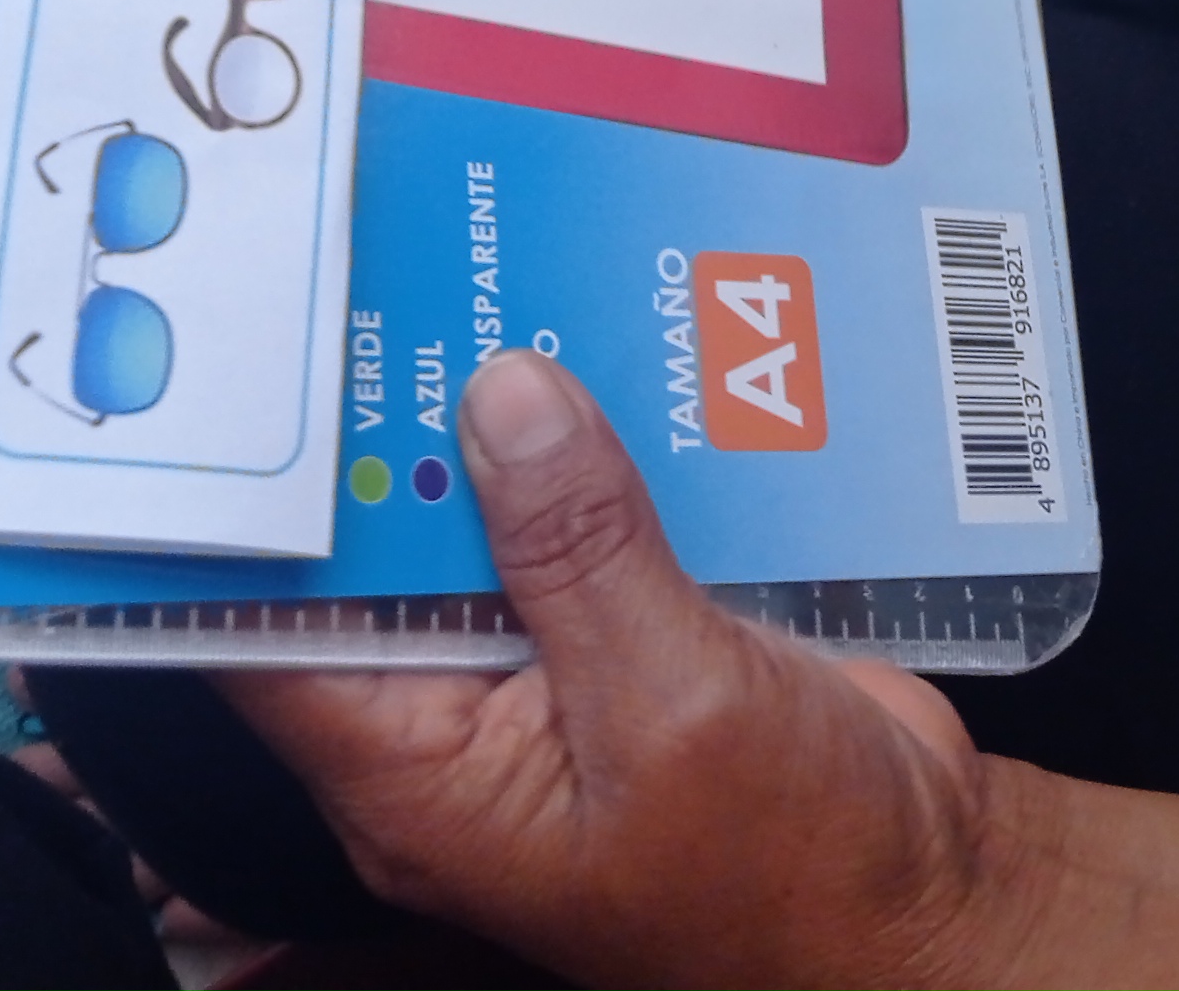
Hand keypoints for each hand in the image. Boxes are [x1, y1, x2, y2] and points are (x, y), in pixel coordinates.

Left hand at [229, 350, 1003, 990]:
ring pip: (497, 521)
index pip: (272, 632)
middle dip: (394, 425)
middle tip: (397, 276)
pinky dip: (614, 446)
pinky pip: (597, 523)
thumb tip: (501, 398)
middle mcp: (462, 723)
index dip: (250, 511)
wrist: (928, 903)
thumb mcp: (677, 710)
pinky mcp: (637, 634)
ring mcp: (553, 674)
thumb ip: (584, 551)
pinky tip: (633, 350)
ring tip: (513, 275)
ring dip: (519, 419)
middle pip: (384, 553)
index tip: (251, 374)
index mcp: (422, 776)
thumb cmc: (793, 872)